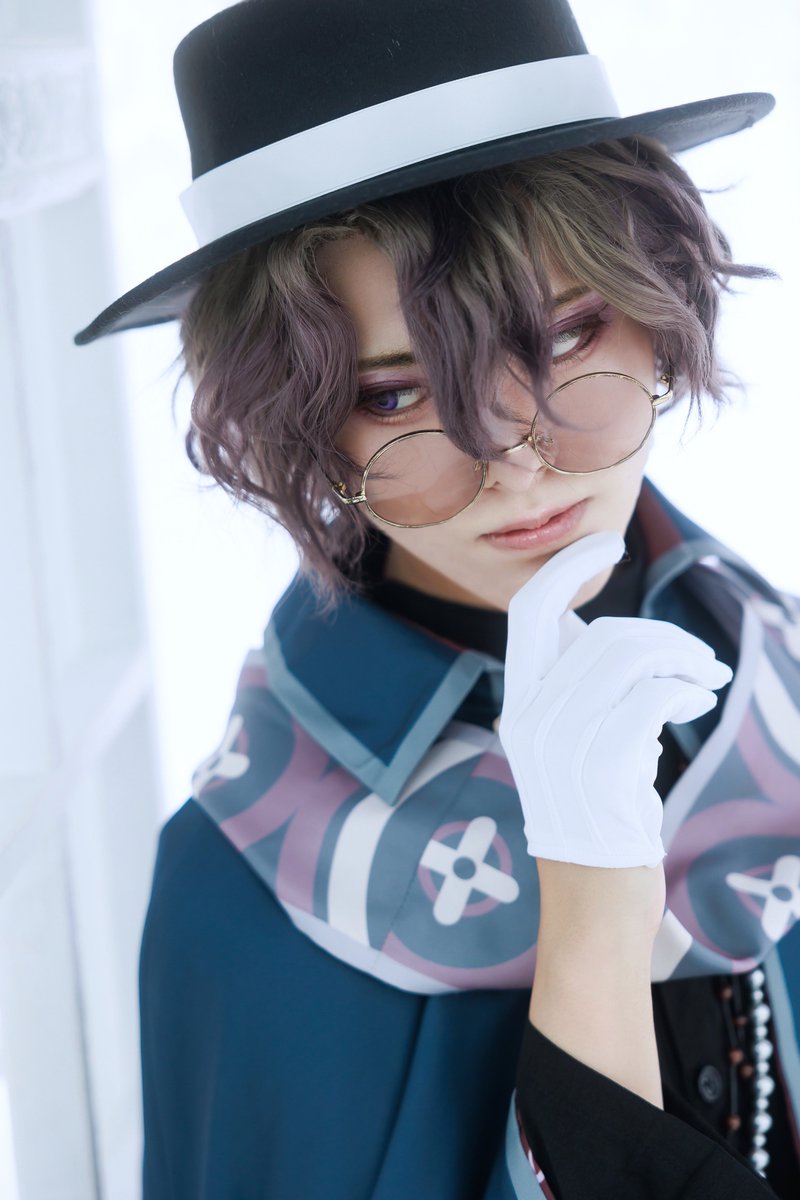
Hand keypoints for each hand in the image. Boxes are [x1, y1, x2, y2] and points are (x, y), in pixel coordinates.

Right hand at [498, 531, 732, 868]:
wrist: (594, 904)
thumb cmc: (595, 818)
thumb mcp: (570, 746)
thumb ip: (576, 689)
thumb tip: (589, 628)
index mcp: (518, 706)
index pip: (529, 613)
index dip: (567, 567)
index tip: (609, 541)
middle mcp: (529, 719)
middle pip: (603, 633)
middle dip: (666, 637)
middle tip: (702, 661)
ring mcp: (561, 744)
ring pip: (632, 657)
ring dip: (684, 660)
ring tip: (707, 679)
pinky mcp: (602, 767)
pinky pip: (653, 695)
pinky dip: (686, 688)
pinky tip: (698, 700)